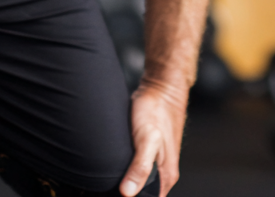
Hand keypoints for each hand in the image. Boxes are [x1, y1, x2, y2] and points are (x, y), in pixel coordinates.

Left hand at [120, 81, 186, 196]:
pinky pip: (137, 169)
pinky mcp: (147, 152)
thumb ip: (140, 166)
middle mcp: (163, 173)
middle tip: (107, 187)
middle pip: (144, 195)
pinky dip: (126, 170)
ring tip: (110, 177)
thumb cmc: (157, 110)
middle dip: (128, 194)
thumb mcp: (148, 138)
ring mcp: (156, 163)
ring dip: (126, 182)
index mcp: (166, 176)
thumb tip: (127, 193)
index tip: (114, 196)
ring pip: (140, 183)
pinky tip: (116, 166)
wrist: (161, 87)